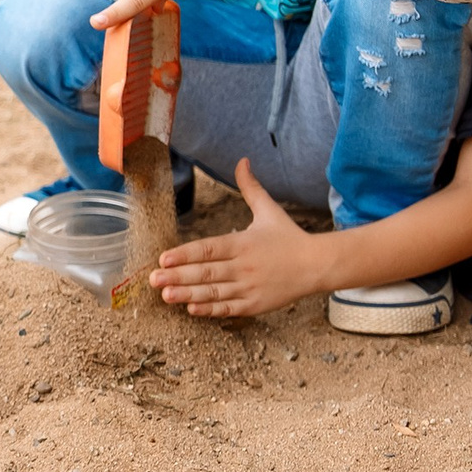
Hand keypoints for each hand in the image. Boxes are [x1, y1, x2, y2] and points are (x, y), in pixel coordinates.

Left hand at [150, 158, 323, 316]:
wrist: (317, 265)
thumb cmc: (289, 237)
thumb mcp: (269, 210)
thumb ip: (250, 188)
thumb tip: (242, 161)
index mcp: (243, 243)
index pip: (209, 248)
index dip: (185, 254)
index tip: (164, 257)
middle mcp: (244, 266)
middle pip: (206, 272)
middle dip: (178, 276)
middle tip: (153, 279)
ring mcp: (249, 288)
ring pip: (214, 292)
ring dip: (188, 294)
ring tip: (165, 295)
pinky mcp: (255, 305)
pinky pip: (229, 308)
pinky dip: (210, 310)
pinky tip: (191, 309)